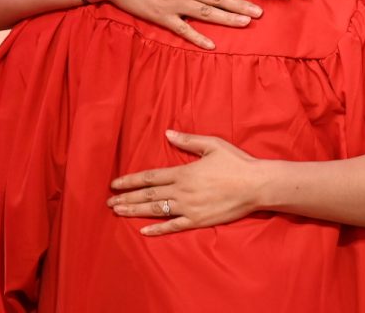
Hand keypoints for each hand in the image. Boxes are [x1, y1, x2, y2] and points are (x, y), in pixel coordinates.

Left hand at [106, 130, 263, 234]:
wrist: (256, 185)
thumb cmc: (236, 162)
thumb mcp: (212, 145)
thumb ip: (188, 141)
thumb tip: (167, 133)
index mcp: (183, 172)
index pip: (150, 177)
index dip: (130, 180)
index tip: (115, 184)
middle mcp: (182, 192)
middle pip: (148, 195)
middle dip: (127, 198)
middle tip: (109, 202)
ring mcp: (189, 208)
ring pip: (156, 210)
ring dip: (135, 211)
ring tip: (118, 212)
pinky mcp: (198, 221)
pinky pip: (173, 227)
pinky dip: (157, 229)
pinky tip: (143, 231)